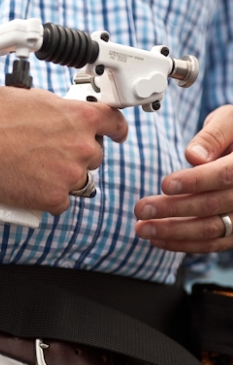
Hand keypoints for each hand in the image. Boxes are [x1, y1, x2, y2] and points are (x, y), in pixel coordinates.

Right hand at [0, 86, 127, 214]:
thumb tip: (60, 121)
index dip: (115, 130)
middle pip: (92, 156)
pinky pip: (59, 202)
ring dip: (60, 178)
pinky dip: (45, 197)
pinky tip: (27, 184)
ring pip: (77, 181)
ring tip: (31, 168)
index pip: (115, 124)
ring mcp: (69, 174)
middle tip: (46, 153)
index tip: (115, 134)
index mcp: (80, 116)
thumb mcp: (34, 99)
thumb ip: (59, 113)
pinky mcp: (52, 198)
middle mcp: (81, 145)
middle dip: (73, 155)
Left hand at [134, 105, 232, 252]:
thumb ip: (213, 136)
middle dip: (173, 209)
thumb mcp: (229, 120)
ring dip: (173, 232)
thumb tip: (194, 157)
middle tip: (140, 209)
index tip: (165, 184)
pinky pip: (212, 243)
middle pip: (214, 205)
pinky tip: (157, 239)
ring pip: (212, 229)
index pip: (225, 175)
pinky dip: (183, 244)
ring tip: (141, 229)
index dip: (195, 181)